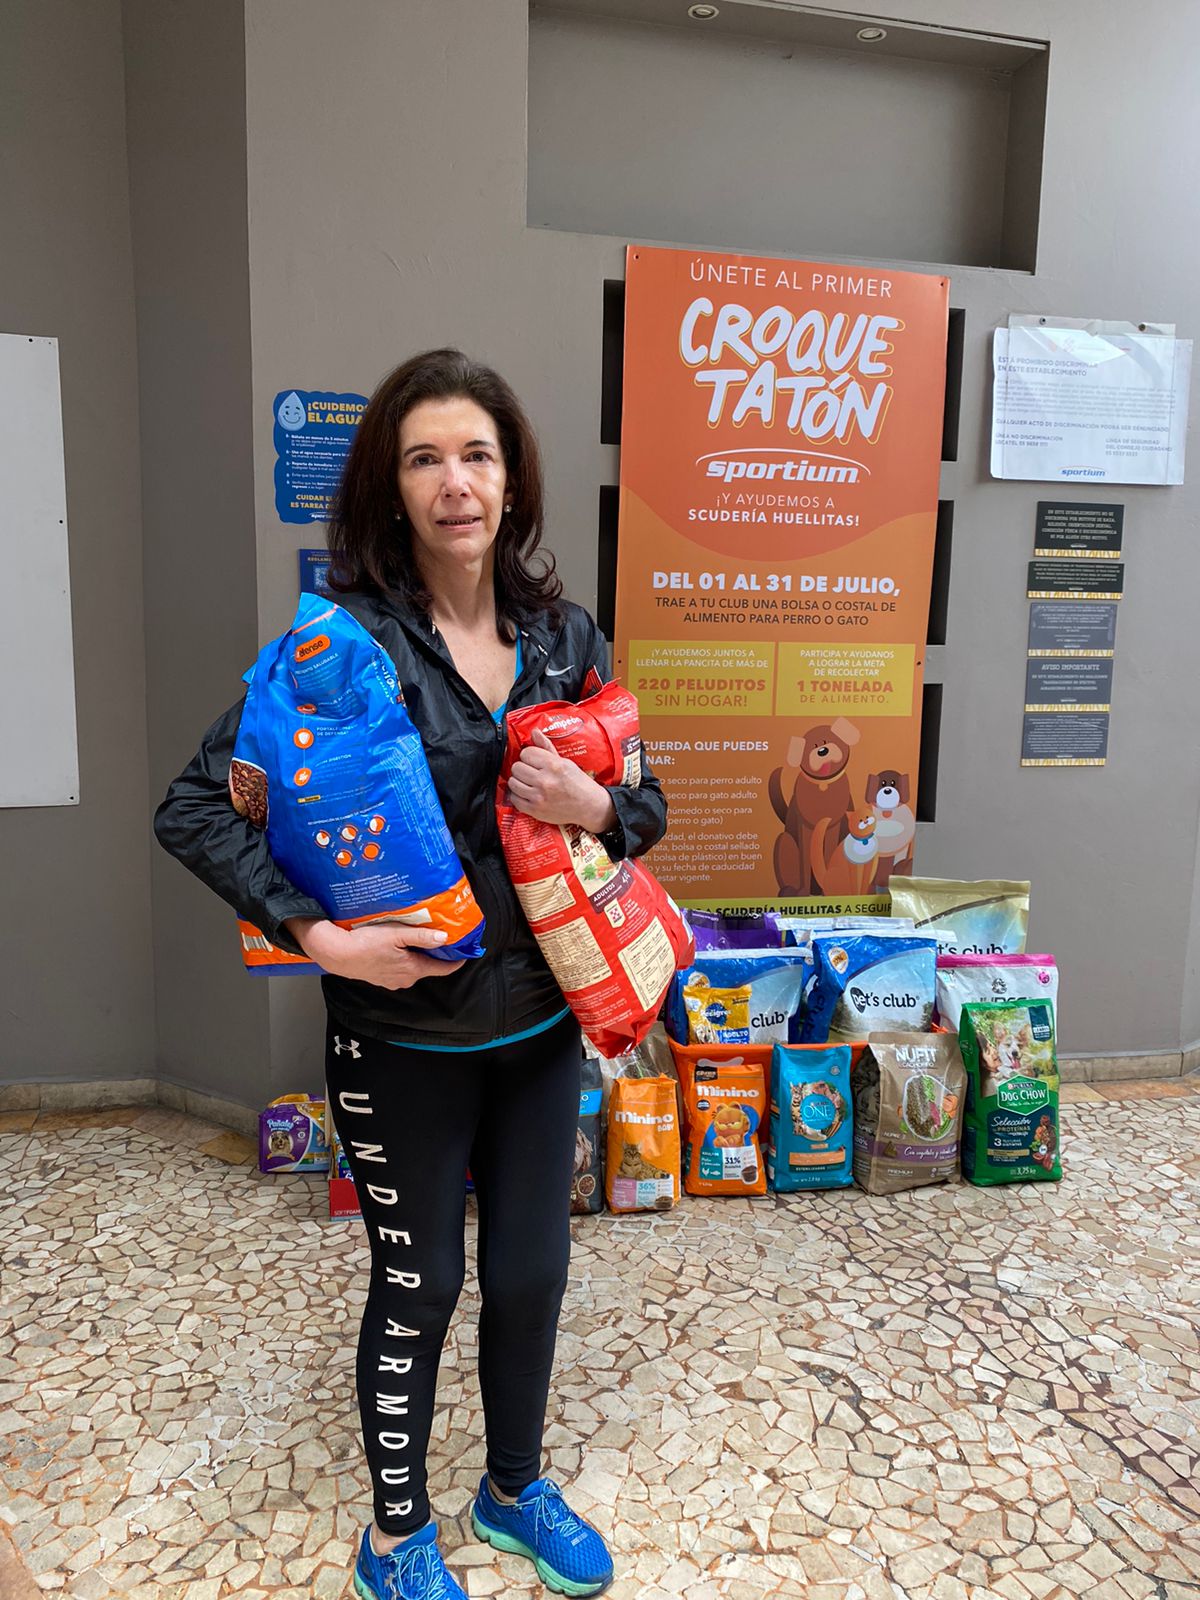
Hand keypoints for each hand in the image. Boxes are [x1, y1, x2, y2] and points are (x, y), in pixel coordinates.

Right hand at [283, 919, 464, 989]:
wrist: (337, 954)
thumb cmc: (365, 943)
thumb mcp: (396, 935)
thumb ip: (421, 936)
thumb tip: (444, 938)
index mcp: (413, 969)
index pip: (443, 969)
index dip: (456, 960)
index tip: (466, 951)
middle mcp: (406, 979)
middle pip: (428, 966)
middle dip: (435, 953)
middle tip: (440, 936)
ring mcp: (393, 981)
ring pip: (413, 967)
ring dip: (417, 955)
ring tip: (418, 938)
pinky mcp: (381, 978)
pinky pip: (400, 969)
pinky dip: (404, 959)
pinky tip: (397, 947)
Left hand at [507, 729, 617, 831]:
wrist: (588, 806)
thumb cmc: (577, 782)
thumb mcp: (565, 762)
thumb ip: (546, 747)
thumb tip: (534, 732)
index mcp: (553, 765)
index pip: (526, 753)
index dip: (529, 756)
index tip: (534, 761)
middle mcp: (545, 781)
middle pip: (517, 767)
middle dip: (523, 768)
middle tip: (531, 772)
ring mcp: (538, 797)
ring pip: (513, 782)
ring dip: (519, 781)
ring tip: (528, 782)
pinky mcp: (535, 810)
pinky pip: (514, 799)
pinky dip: (518, 796)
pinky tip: (527, 793)